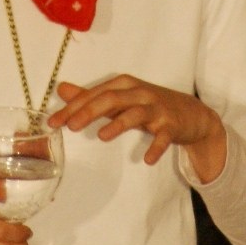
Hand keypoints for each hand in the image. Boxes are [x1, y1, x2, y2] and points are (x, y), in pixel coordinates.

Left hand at [50, 76, 227, 181]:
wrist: (191, 114)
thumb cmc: (149, 106)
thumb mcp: (120, 98)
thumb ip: (91, 96)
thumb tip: (61, 89)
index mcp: (124, 85)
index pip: (94, 94)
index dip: (73, 107)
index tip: (54, 122)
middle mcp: (139, 93)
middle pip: (111, 99)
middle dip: (89, 111)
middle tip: (71, 126)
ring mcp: (157, 109)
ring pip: (136, 113)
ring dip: (119, 124)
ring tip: (102, 136)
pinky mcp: (172, 125)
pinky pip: (163, 137)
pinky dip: (156, 147)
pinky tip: (146, 160)